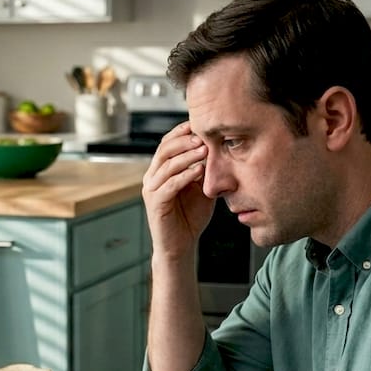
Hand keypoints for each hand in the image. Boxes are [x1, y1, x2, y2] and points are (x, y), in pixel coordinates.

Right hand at [142, 121, 214, 262]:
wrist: (181, 246)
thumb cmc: (190, 217)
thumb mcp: (201, 188)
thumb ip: (204, 169)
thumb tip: (218, 148)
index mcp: (161, 171)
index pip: (167, 143)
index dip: (181, 132)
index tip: (200, 124)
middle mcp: (152, 177)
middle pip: (164, 150)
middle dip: (184, 141)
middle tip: (202, 136)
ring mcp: (151, 190)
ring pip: (167, 165)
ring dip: (186, 156)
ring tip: (204, 150)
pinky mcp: (155, 203)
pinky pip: (169, 185)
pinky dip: (185, 176)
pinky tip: (199, 171)